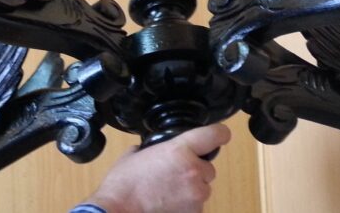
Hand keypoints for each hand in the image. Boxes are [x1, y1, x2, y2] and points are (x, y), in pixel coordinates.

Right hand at [84, 123, 231, 212]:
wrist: (118, 211)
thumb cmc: (123, 184)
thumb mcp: (135, 154)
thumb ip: (151, 148)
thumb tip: (152, 149)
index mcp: (180, 150)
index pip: (214, 135)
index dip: (219, 133)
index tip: (221, 135)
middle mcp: (193, 171)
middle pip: (207, 168)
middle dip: (195, 171)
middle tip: (174, 175)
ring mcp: (195, 195)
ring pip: (203, 188)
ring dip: (191, 189)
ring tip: (168, 192)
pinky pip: (196, 206)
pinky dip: (186, 205)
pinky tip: (167, 204)